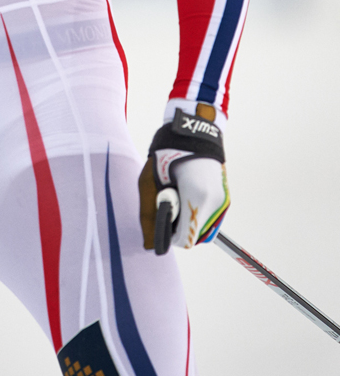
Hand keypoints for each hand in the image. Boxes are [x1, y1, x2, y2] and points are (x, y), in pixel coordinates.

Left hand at [138, 105, 229, 253]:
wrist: (193, 130)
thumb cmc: (167, 154)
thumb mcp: (149, 182)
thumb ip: (149, 215)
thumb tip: (150, 245)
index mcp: (196, 197)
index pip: (185, 239)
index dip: (169, 236)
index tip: (161, 221)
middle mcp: (214, 202)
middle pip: (194, 236)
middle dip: (178, 226)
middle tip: (169, 203)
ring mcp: (222, 201)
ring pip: (202, 229)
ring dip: (188, 220)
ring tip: (178, 195)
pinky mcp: (225, 198)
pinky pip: (208, 218)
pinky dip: (196, 213)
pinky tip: (187, 194)